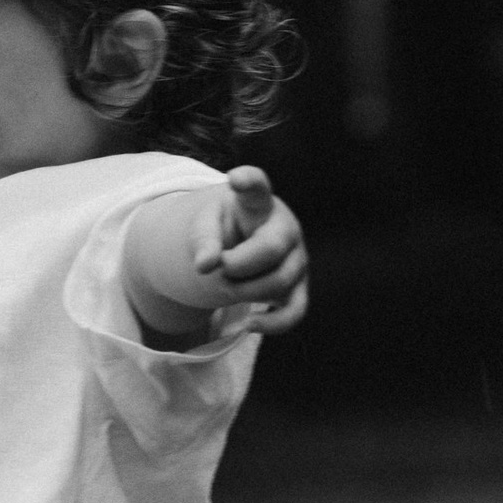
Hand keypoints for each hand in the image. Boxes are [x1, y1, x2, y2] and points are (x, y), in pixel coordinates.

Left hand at [196, 166, 308, 337]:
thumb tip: (206, 266)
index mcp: (259, 204)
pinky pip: (295, 311)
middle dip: (238, 264)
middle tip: (220, 266)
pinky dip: (272, 323)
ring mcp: (297, 259)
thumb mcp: (206, 226)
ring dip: (243, 291)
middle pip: (270, 248)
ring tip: (226, 283)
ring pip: (278, 282)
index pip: (257, 188)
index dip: (249, 181)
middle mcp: (286, 228)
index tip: (235, 178)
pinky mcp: (299, 288)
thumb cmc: (224, 229)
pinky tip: (249, 324)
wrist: (241, 245)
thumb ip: (203, 241)